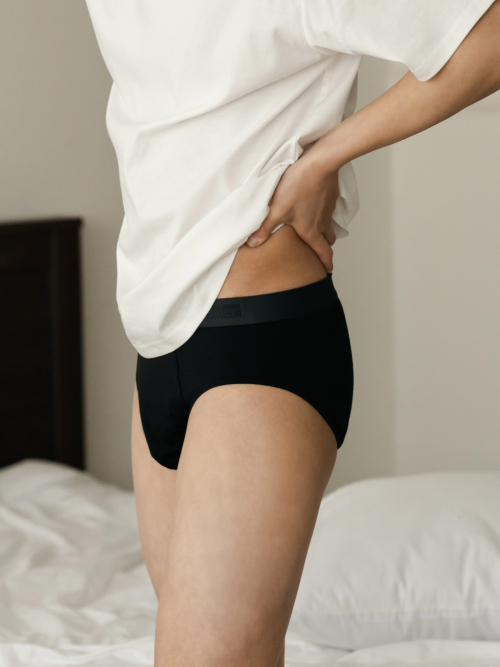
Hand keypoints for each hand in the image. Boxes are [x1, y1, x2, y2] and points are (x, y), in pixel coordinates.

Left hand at [246, 150, 339, 272]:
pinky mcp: (330, 196)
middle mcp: (323, 223)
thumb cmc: (298, 186)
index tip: (327, 272)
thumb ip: (264, 229)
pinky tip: (314, 208)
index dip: (326, 265)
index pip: (323, 253)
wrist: (319, 164)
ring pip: (329, 226)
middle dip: (325, 248)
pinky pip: (329, 211)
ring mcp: (328, 209)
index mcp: (311, 231)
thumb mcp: (276, 210)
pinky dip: (323, 214)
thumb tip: (253, 244)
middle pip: (328, 241)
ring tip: (315, 231)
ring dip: (325, 231)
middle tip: (318, 253)